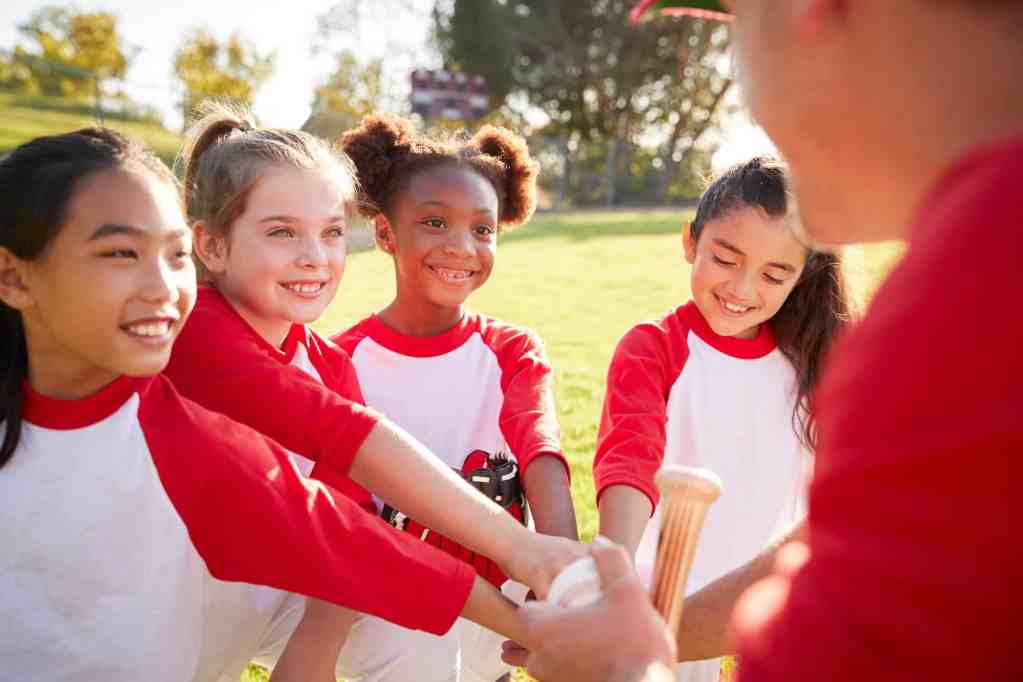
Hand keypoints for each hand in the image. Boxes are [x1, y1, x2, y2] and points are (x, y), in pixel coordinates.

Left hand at [510, 536, 676, 681]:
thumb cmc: (636, 643)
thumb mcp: (628, 592)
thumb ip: (610, 561)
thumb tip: (598, 541)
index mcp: (545, 631)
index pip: (526, 611)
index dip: (539, 600)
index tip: (556, 597)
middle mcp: (541, 659)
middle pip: (532, 635)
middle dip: (547, 624)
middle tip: (570, 614)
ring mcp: (553, 679)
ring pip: (543, 658)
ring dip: (555, 646)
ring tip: (582, 635)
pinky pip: (558, 673)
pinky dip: (568, 662)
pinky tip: (591, 654)